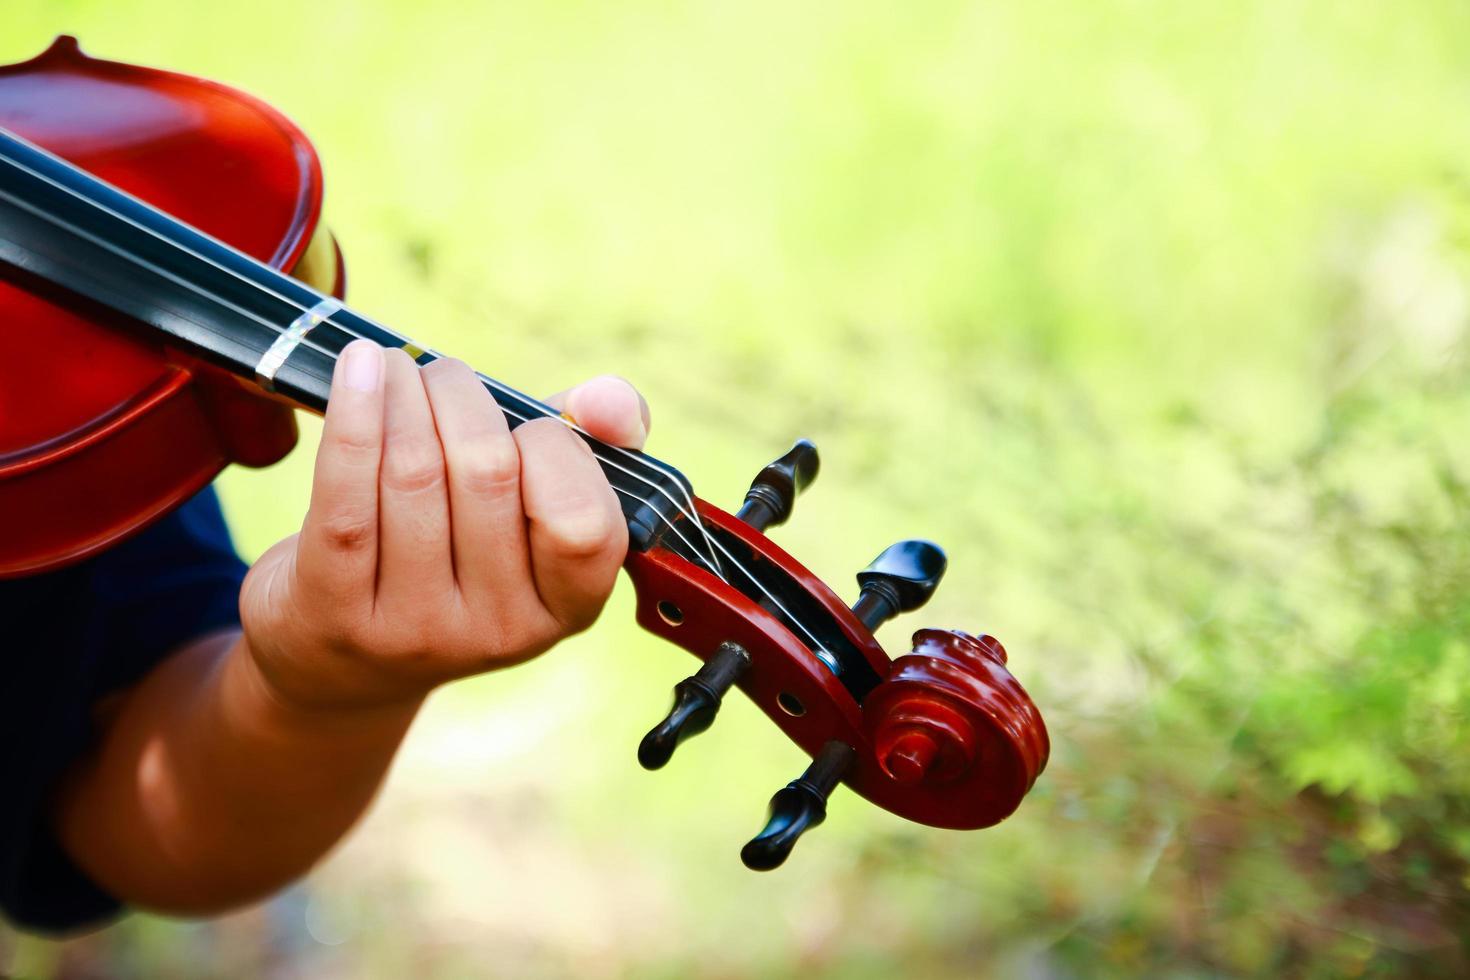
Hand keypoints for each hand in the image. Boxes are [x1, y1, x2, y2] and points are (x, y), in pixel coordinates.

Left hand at [239, 340, 651, 711]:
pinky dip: (352, 416)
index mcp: (568, 608)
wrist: (346, 664)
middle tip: (439, 374)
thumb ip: (590, 440)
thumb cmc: (460, 552)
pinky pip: (345, 496)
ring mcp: (417, 630)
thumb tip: (605, 400)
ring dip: (402, 393)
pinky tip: (355, 367)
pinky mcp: (336, 613)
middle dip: (459, 394)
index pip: (583, 520)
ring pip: (413, 471)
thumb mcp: (535, 507)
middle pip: (486, 472)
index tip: (524, 426)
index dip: (556, 449)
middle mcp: (500, 631)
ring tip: (394, 369)